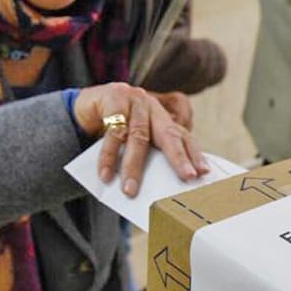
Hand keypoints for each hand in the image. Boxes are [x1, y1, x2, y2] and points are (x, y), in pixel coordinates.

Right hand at [74, 83, 208, 196]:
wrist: (86, 104)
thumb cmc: (115, 126)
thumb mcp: (134, 137)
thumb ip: (147, 153)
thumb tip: (156, 188)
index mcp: (161, 116)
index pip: (182, 136)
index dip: (194, 154)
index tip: (204, 172)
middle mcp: (152, 107)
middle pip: (169, 134)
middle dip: (179, 157)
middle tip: (188, 176)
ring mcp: (133, 100)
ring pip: (138, 137)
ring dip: (133, 167)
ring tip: (130, 191)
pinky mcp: (112, 99)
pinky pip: (112, 133)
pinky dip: (108, 157)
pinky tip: (105, 175)